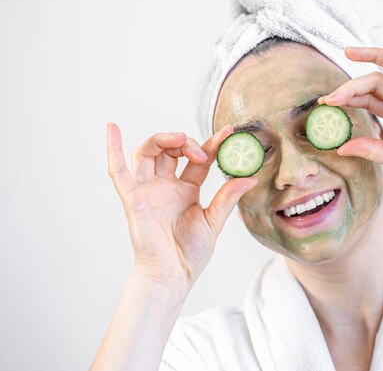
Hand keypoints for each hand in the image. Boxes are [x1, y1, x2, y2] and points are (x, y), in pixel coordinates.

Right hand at [106, 123, 256, 290]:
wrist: (172, 274)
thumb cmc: (191, 253)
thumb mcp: (214, 220)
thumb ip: (228, 197)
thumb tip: (250, 178)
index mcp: (186, 190)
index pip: (199, 160)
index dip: (212, 144)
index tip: (228, 132)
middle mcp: (165, 186)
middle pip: (171, 151)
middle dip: (187, 144)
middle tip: (201, 153)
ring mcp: (147, 190)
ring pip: (147, 153)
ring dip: (162, 140)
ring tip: (180, 140)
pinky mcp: (132, 198)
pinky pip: (117, 171)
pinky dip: (112, 149)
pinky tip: (112, 128)